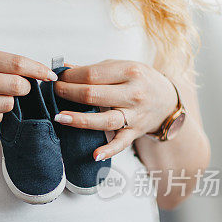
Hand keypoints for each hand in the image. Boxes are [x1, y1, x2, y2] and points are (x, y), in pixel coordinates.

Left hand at [53, 60, 177, 160]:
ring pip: (104, 119)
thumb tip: (64, 69)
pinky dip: (109, 150)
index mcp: (129, 72)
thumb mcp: (121, 67)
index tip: (57, 78)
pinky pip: (121, 143)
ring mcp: (135, 115)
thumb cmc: (140, 81)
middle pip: (94, 94)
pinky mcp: (135, 132)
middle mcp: (133, 94)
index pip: (92, 74)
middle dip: (69, 93)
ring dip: (80, 120)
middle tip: (54, 92)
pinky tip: (95, 155)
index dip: (70, 77)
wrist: (167, 99)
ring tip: (60, 117)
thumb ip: (94, 70)